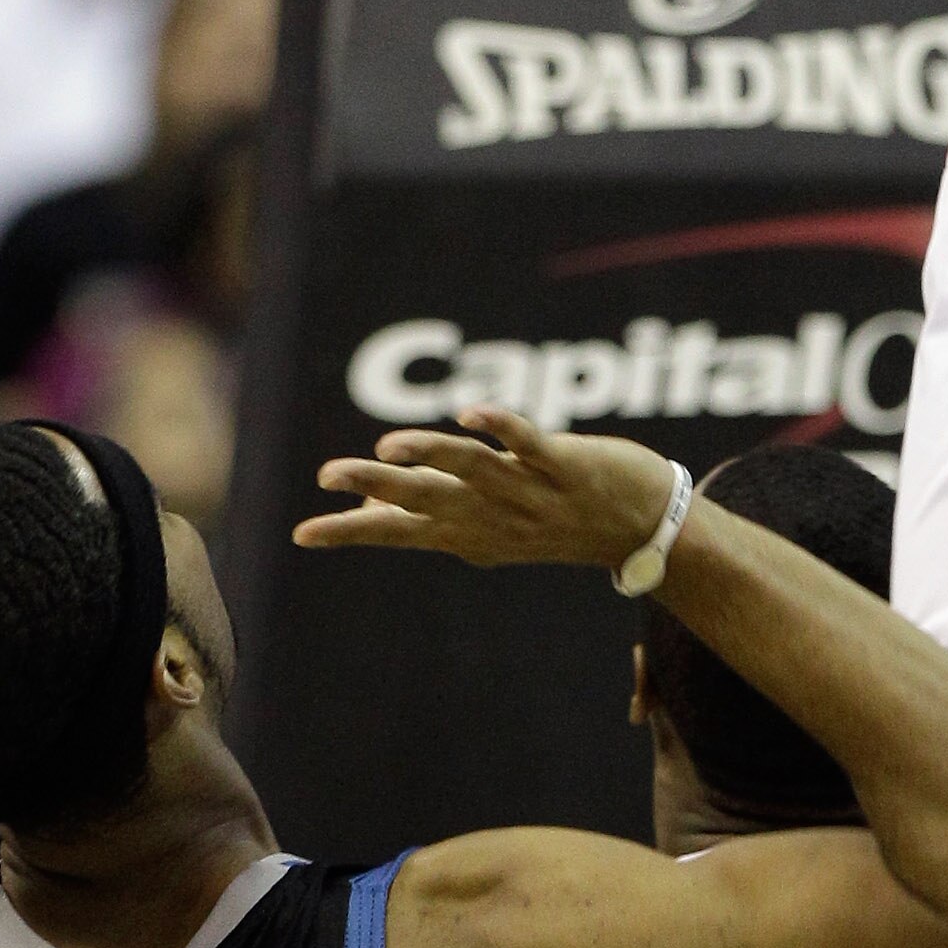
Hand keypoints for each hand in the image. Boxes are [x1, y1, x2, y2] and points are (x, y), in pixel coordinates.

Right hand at [294, 407, 673, 571]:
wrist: (645, 527)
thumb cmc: (557, 519)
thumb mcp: (492, 527)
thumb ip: (436, 509)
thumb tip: (377, 498)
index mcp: (469, 531)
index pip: (399, 533)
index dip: (350, 532)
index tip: (301, 533)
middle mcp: (493, 515)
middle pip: (425, 501)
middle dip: (375, 488)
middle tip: (329, 476)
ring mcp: (529, 491)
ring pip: (472, 471)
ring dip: (431, 456)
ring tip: (390, 448)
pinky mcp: (566, 466)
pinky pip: (529, 445)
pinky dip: (500, 428)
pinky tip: (471, 413)